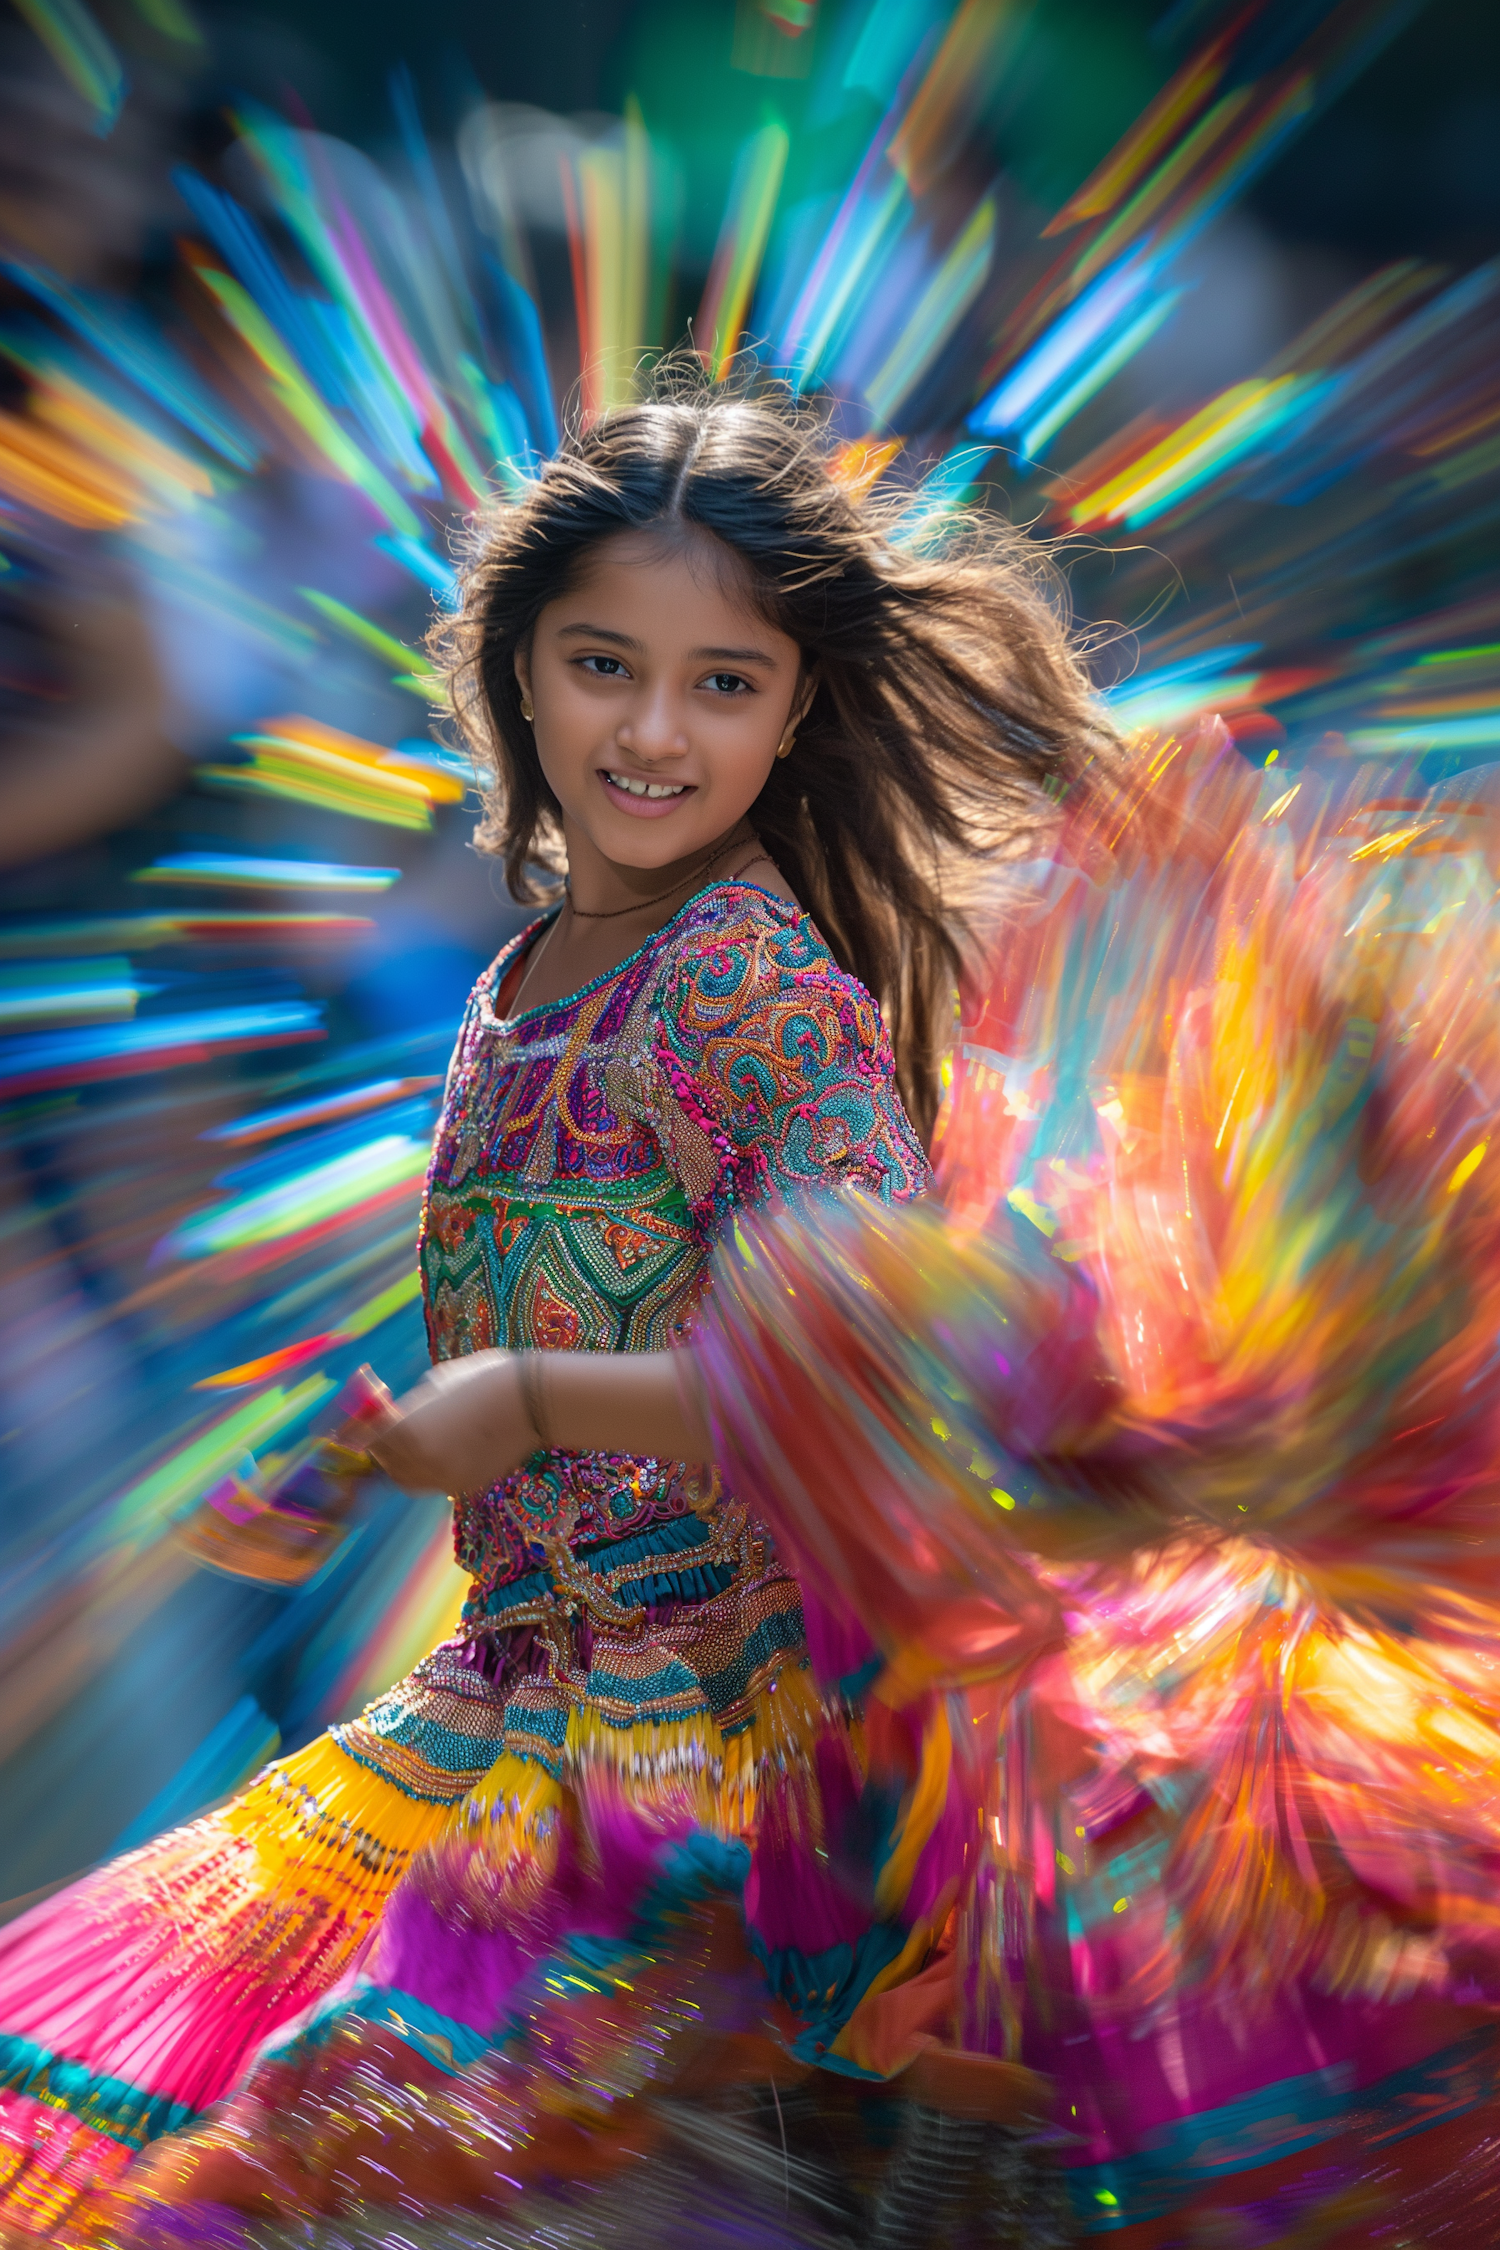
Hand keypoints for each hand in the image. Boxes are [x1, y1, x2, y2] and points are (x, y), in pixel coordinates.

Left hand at [366, 1350, 535, 1496]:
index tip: (365, 1424)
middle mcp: (418, 1458)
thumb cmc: (485, 1379)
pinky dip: (430, 1471)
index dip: (362, 1432)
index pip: (367, 1440)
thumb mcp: (438, 1383)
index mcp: (405, 1428)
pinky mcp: (464, 1485)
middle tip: (389, 1433)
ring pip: (407, 1480)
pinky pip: (434, 1483)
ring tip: (416, 1443)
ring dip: (403, 1465)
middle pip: (384, 1464)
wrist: (532, 1401)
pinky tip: (442, 1450)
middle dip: (383, 1449)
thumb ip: (412, 1404)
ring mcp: (442, 1476)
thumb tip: (397, 1413)